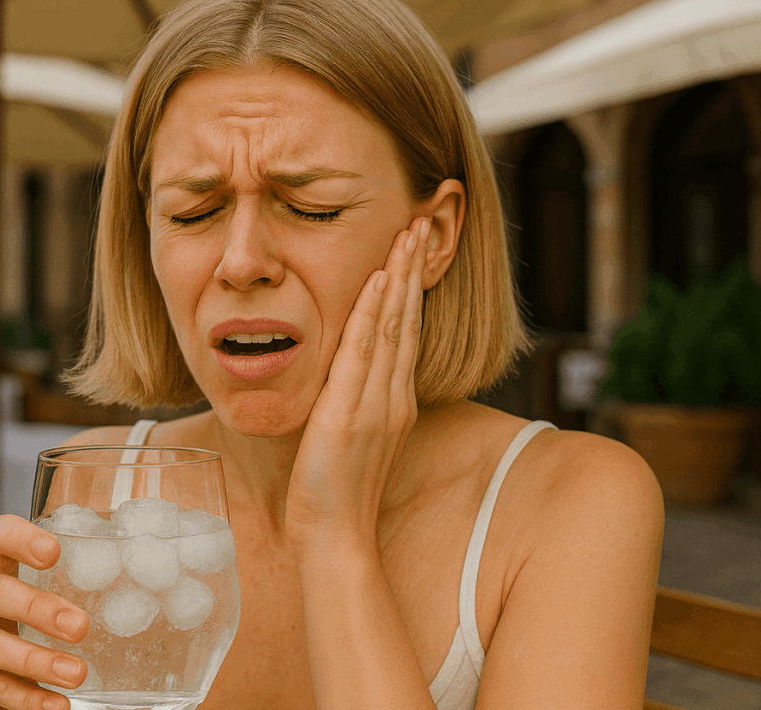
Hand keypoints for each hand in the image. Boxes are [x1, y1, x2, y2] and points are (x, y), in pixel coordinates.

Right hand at [0, 515, 89, 709]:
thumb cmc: (35, 615)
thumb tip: (169, 585)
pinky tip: (56, 704)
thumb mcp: (54, 591)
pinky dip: (26, 698)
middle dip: (38, 610)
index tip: (54, 551)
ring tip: (77, 674)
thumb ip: (91, 581)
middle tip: (81, 627)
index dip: (21, 539)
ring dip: (36, 661)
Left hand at [285, 216, 429, 555]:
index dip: (411, 289)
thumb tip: (352, 375)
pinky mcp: (349, 412)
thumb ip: (361, 403)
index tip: (414, 250)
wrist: (337, 537)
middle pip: (408, 320)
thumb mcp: (357, 438)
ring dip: (400, 277)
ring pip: (392, 327)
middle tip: (423, 222)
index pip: (407, 333)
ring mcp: (375, 403)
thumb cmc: (339, 492)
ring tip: (408, 234)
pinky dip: (372, 313)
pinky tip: (378, 281)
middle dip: (414, 269)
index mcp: (395, 400)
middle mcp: (394, 396)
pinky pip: (363, 352)